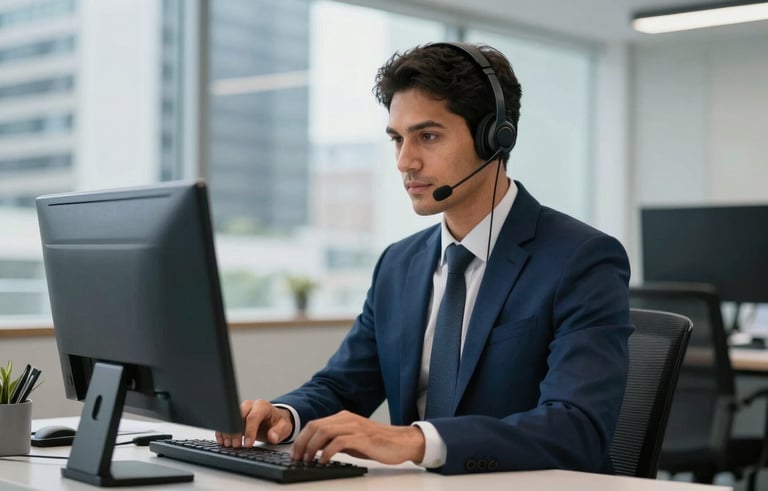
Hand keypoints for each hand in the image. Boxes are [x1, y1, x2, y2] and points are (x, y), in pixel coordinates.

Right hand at [215, 399, 293, 447]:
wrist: (274, 418)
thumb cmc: (278, 422)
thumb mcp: (284, 427)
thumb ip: (279, 432)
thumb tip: (273, 437)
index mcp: (262, 406)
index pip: (253, 416)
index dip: (250, 431)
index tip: (248, 444)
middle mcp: (250, 405)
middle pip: (238, 415)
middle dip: (236, 431)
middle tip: (236, 445)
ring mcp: (241, 409)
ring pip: (230, 418)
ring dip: (227, 432)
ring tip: (228, 444)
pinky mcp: (235, 415)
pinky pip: (226, 421)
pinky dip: (223, 431)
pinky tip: (222, 440)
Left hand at [291, 410, 424, 464]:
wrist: (402, 442)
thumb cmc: (379, 443)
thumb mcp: (353, 441)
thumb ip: (337, 441)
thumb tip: (318, 449)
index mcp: (343, 418)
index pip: (315, 424)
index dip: (302, 438)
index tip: (296, 453)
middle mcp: (347, 419)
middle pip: (315, 426)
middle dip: (302, 443)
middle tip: (297, 458)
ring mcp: (354, 427)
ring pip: (324, 432)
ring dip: (312, 447)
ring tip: (308, 460)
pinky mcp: (362, 437)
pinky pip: (338, 442)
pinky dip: (327, 451)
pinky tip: (323, 461)